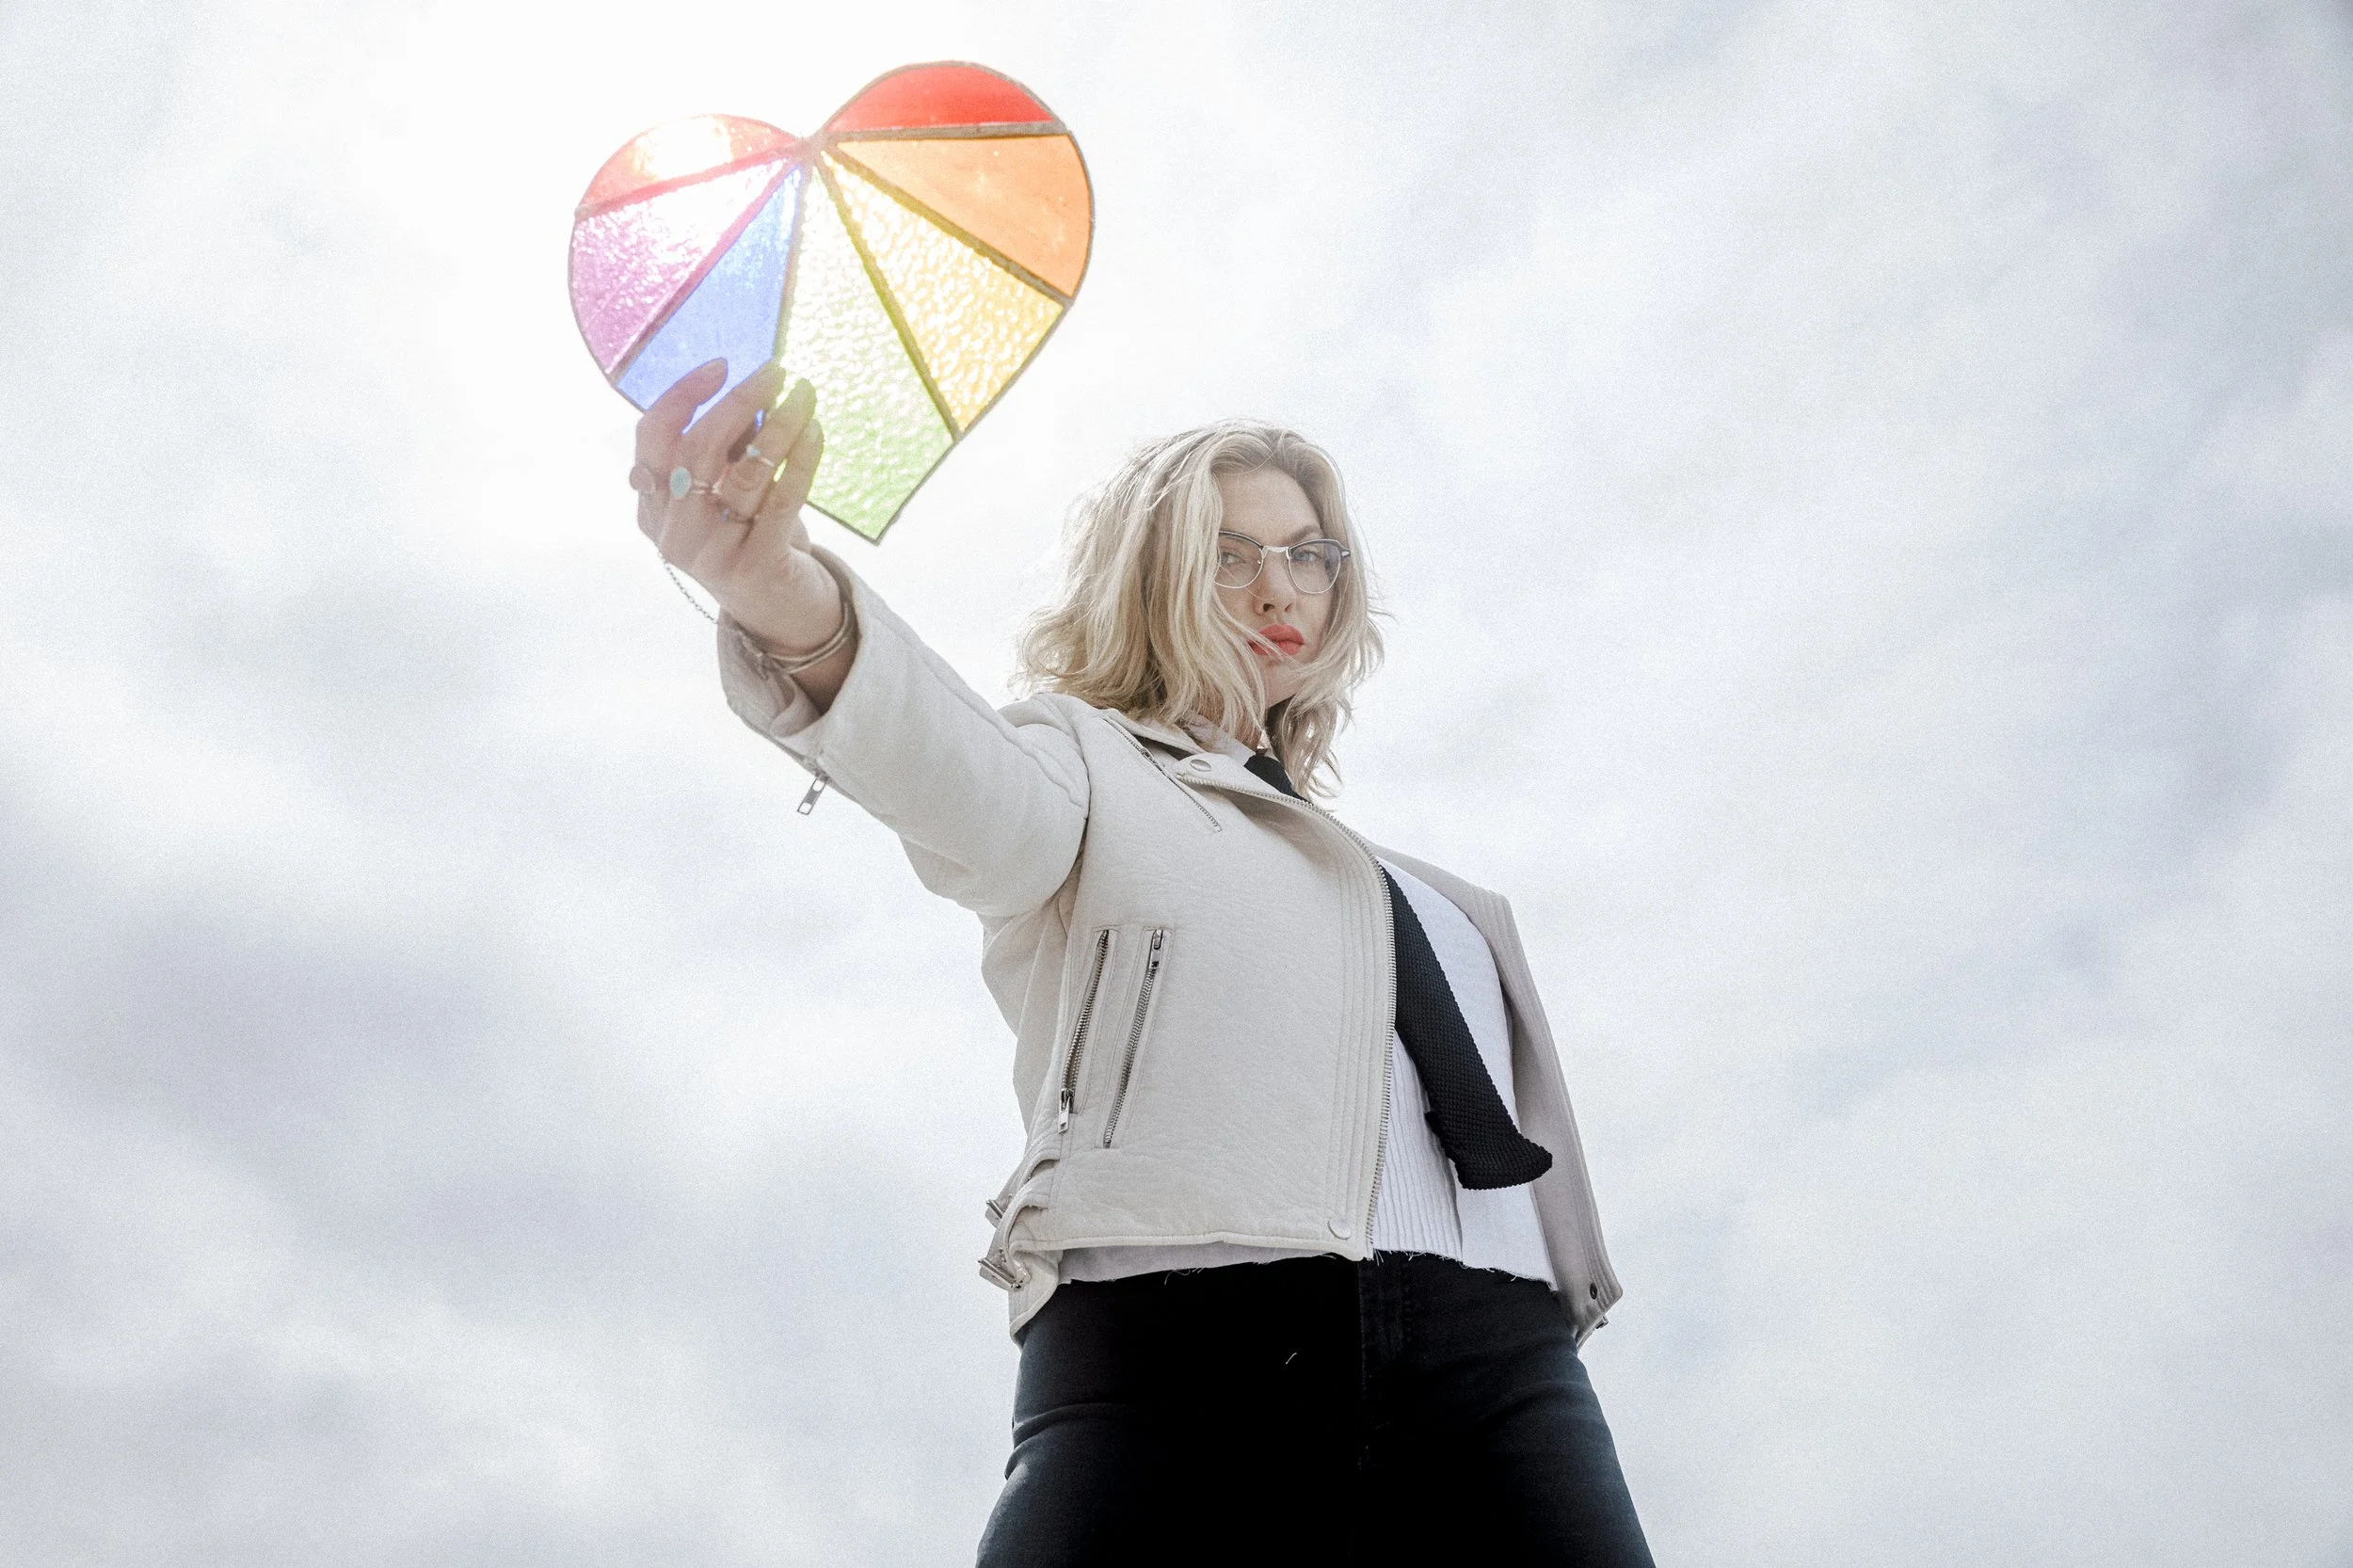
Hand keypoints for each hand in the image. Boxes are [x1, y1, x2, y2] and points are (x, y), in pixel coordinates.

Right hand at [632, 359, 856, 701]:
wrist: (779, 612)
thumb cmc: (750, 536)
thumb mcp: (727, 491)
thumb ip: (726, 448)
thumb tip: (752, 392)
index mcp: (652, 506)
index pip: (652, 437)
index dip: (683, 396)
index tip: (722, 365)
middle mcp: (672, 532)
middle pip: (697, 449)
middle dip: (738, 401)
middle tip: (775, 370)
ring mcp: (710, 554)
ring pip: (744, 473)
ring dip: (779, 425)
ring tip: (805, 393)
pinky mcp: (754, 567)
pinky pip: (781, 501)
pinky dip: (801, 461)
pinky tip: (815, 431)